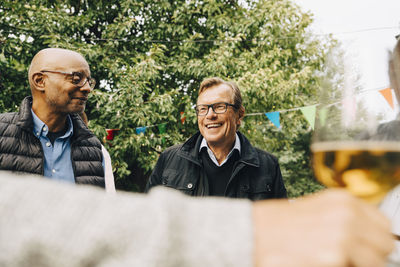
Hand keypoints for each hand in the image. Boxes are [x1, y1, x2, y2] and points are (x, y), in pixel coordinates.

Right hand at [253, 189, 393, 266]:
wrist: (252, 233)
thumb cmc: (279, 224)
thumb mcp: (318, 209)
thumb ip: (347, 219)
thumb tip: (369, 237)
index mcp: (343, 201)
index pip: (384, 225)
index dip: (375, 239)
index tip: (365, 246)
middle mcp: (347, 216)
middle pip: (384, 246)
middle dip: (370, 255)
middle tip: (347, 257)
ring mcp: (342, 238)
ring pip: (374, 263)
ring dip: (356, 264)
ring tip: (331, 259)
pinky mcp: (334, 260)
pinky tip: (319, 261)